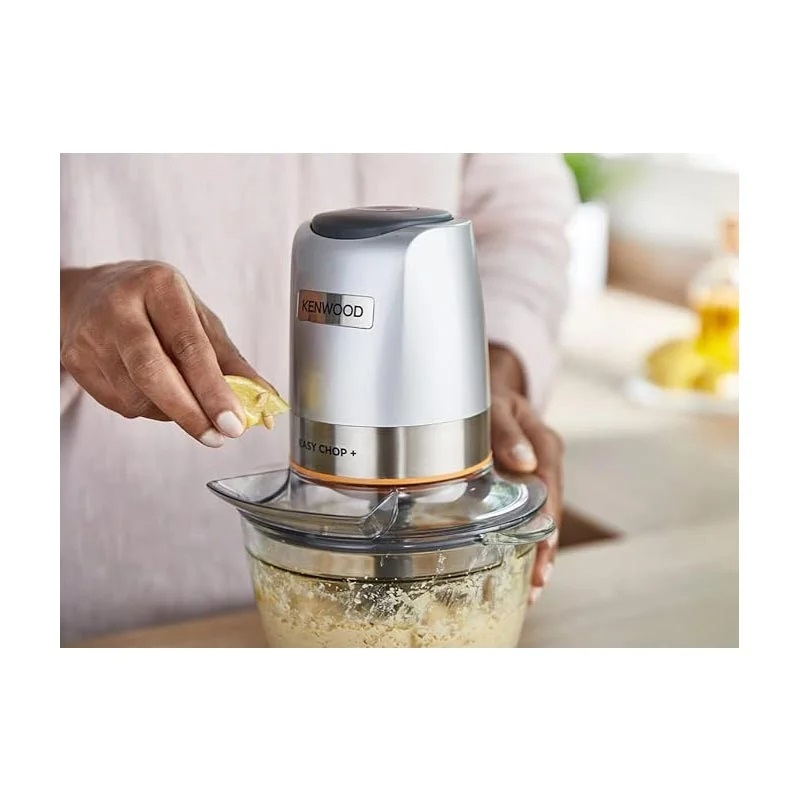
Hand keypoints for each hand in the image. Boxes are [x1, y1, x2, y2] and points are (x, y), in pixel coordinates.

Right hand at [60, 261, 268, 446]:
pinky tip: (157, 395)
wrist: (90, 294)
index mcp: (159, 286)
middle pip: (153, 372)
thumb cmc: (156, 306)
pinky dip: (149, 410)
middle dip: (190, 412)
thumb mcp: (198, 318)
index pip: (189, 345)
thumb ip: (230, 359)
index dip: (213, 389)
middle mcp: (120, 306)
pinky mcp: (76, 361)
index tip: (234, 421)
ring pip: (137, 396)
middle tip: (216, 436)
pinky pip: (121, 405)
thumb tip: (265, 399)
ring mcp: (91, 335)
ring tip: (187, 404)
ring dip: (172, 413)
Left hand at [488, 344, 563, 603]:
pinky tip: (519, 572)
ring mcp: (537, 477)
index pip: (551, 491)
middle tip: (535, 586)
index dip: (547, 524)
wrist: (491, 389)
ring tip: (530, 592)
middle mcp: (546, 464)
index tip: (542, 553)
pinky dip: (525, 542)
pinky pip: (528, 516)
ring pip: (541, 520)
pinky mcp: (523, 486)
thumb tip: (525, 462)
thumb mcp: (497, 405)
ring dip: (536, 554)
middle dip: (545, 551)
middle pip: (551, 514)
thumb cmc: (490, 397)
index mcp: (546, 446)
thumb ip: (507, 429)